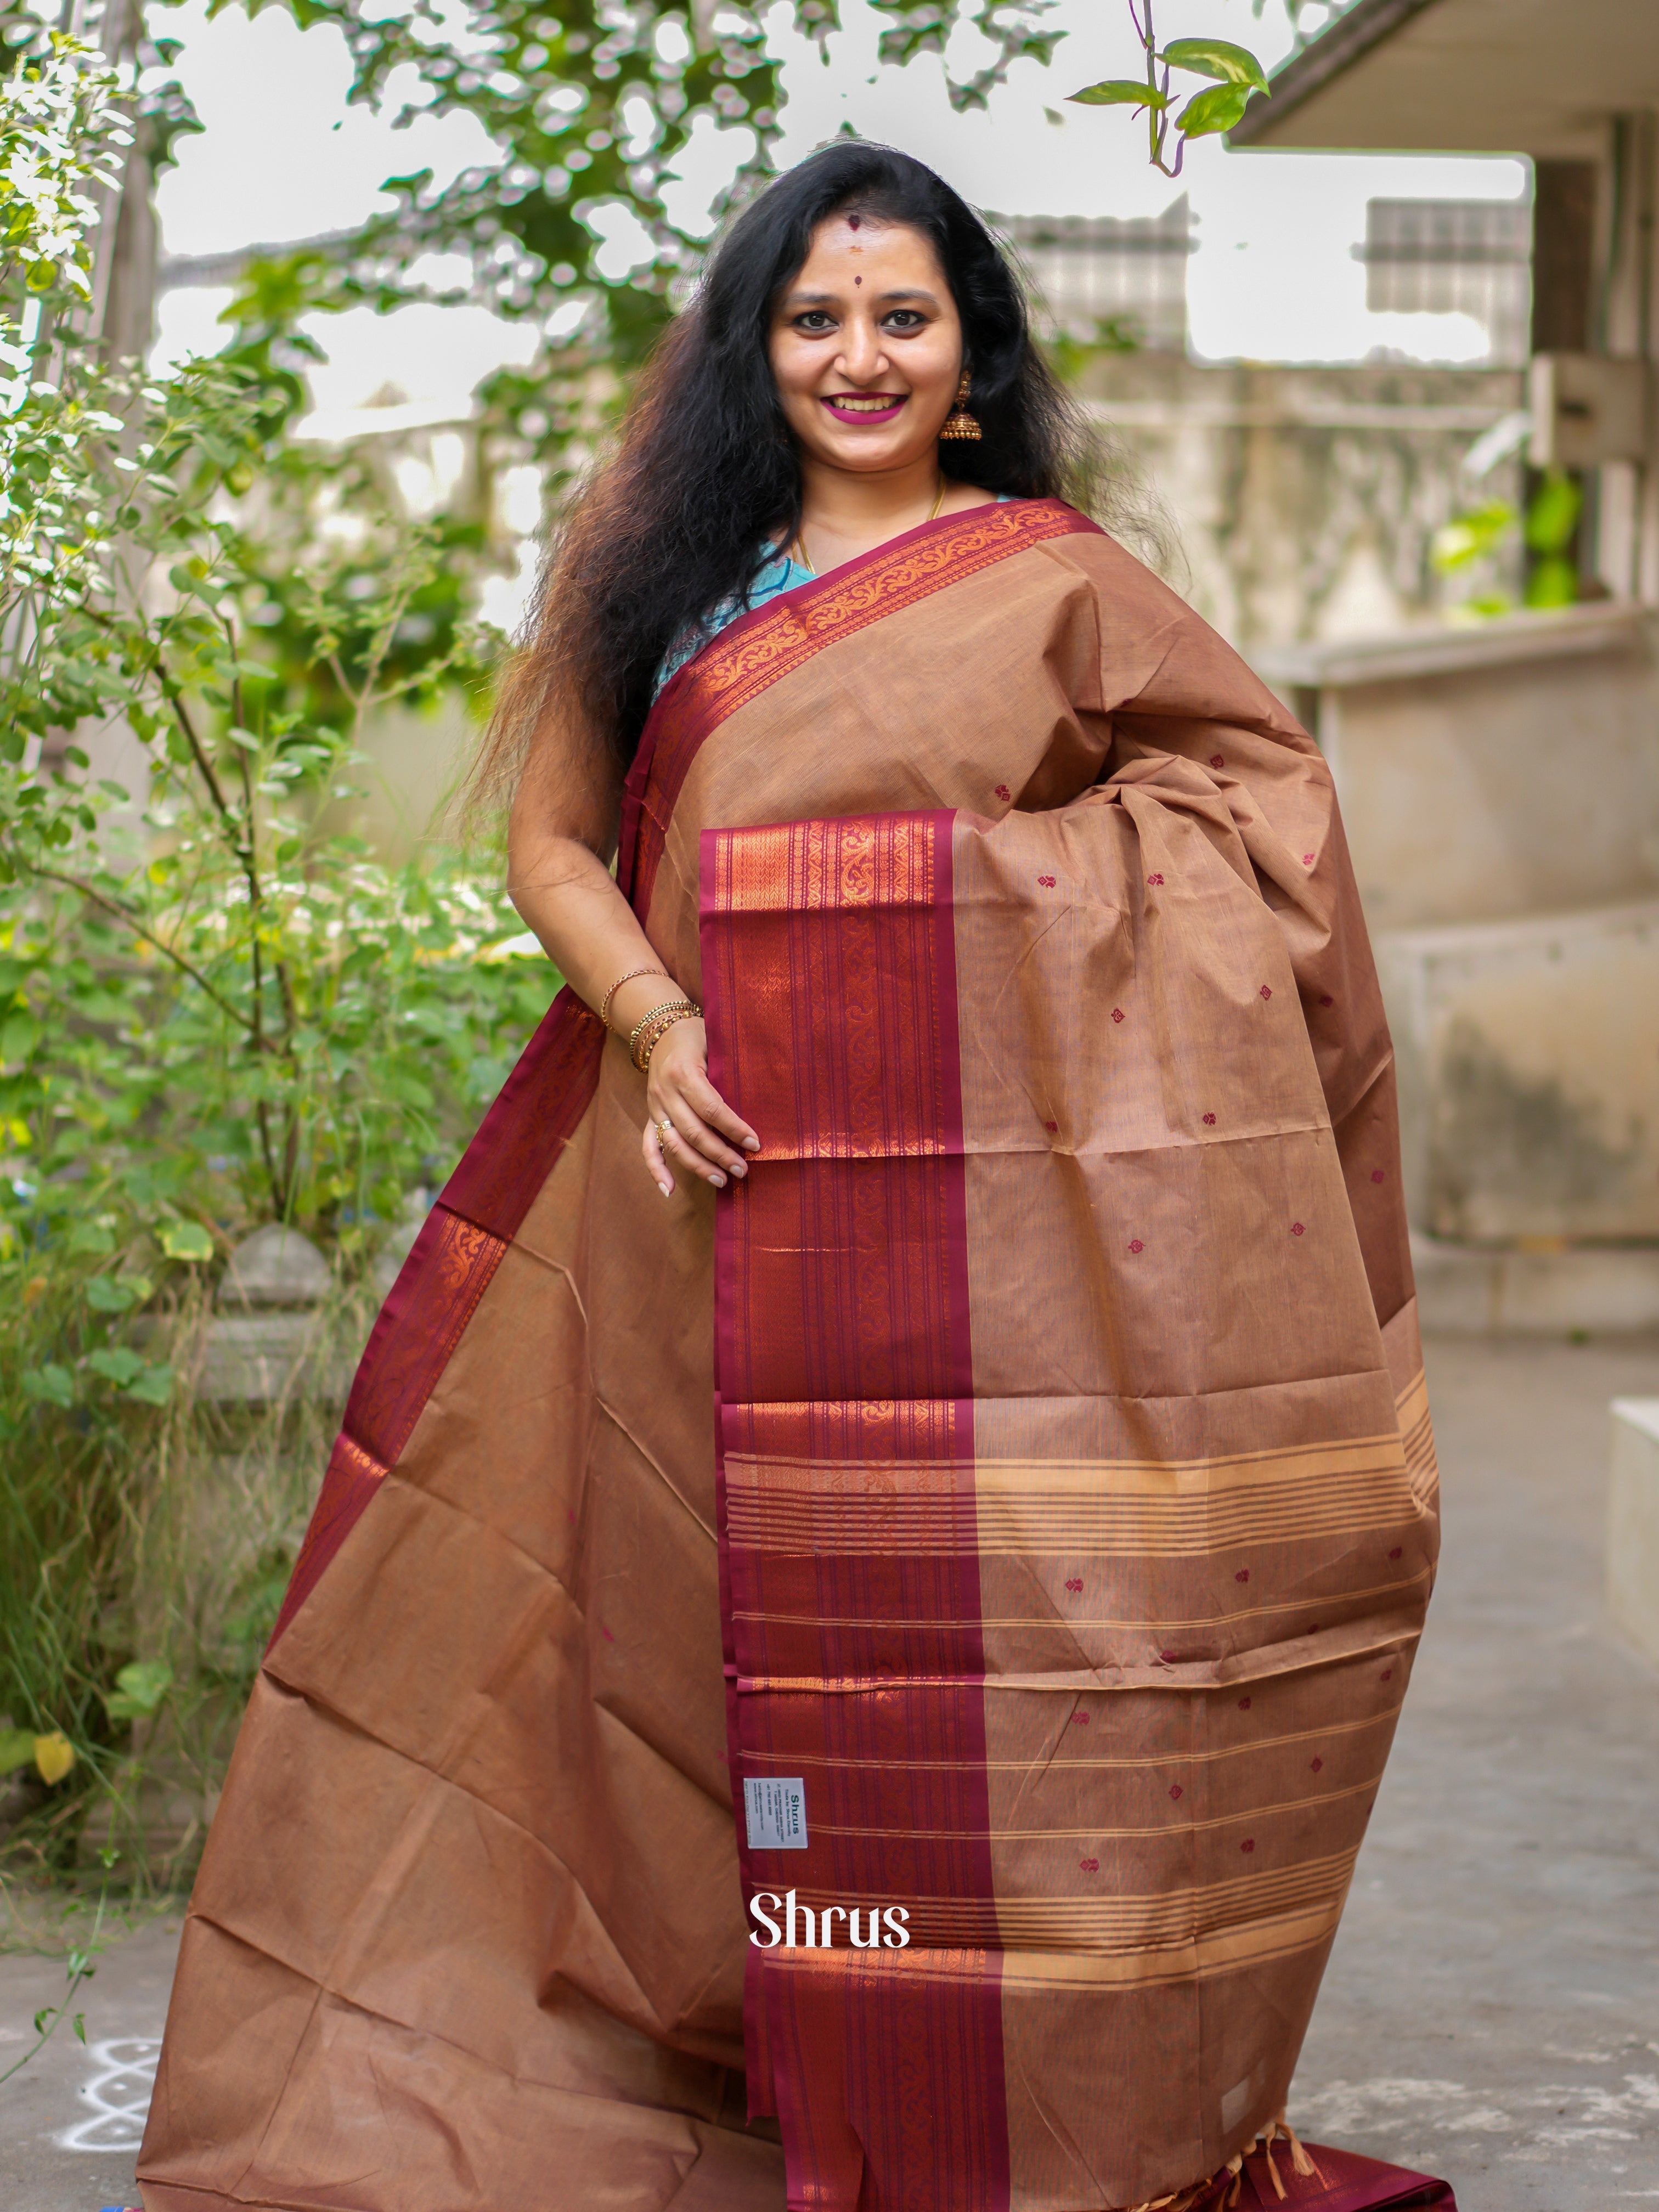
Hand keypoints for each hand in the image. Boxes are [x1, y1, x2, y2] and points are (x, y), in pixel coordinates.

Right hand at [642, 1016, 759, 1196]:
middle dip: (720, 1154)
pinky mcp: (649, 1114)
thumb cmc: (696, 1036)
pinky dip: (657, 1169)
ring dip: (698, 1166)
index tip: (755, 1143)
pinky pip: (648, 1146)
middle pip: (694, 1132)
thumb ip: (729, 1068)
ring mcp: (654, 1105)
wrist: (658, 1028)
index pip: (711, 1108)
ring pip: (674, 1144)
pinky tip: (669, 1190)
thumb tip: (764, 1096)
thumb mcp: (714, 1043)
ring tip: (722, 1180)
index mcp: (684, 1072)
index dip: (734, 1129)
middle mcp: (665, 1092)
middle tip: (743, 1170)